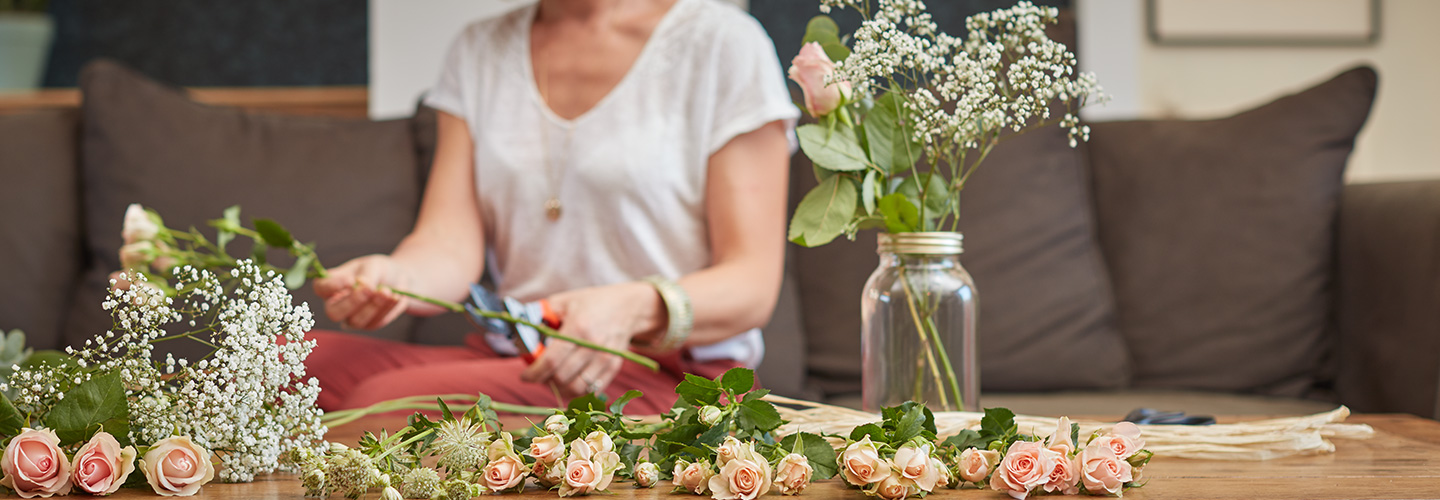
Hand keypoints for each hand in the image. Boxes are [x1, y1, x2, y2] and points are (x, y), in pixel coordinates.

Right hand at [313, 255, 409, 329]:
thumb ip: (367, 275)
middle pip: (333, 312)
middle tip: (370, 289)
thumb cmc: (379, 270)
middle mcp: (337, 304)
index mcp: (331, 285)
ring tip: (387, 291)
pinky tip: (395, 297)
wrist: (400, 279)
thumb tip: (364, 286)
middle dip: (352, 302)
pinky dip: (386, 308)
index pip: (320, 288)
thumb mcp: (373, 265)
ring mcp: (351, 317)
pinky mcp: (369, 325)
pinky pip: (375, 322)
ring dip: (373, 306)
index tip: (350, 280)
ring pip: (356, 321)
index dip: (331, 286)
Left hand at [521, 282, 663, 399]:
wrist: (629, 307)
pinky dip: (577, 391)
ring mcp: (606, 359)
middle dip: (544, 380)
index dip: (534, 373)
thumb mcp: (563, 301)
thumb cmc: (592, 303)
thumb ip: (539, 314)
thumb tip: (518, 330)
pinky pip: (591, 391)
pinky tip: (569, 382)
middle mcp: (594, 346)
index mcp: (579, 327)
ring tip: (553, 379)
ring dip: (560, 388)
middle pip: (562, 377)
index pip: (551, 361)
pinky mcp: (614, 368)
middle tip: (538, 374)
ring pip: (576, 388)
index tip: (525, 376)